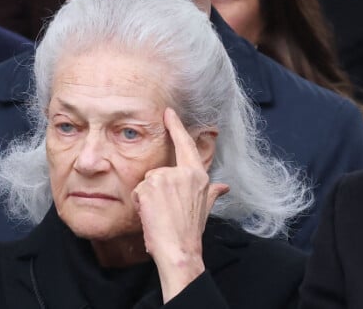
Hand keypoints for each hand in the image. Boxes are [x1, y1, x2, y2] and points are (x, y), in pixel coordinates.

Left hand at [132, 108, 227, 302]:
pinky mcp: (148, 186)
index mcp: (197, 175)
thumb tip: (224, 187)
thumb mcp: (205, 209)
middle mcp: (182, 173)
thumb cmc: (190, 231)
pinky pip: (137, 191)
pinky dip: (140, 203)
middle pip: (159, 170)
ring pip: (146, 181)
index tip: (168, 111)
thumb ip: (212, 193)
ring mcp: (164, 177)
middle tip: (166, 210)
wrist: (179, 251)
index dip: (176, 126)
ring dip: (148, 197)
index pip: (185, 144)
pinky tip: (151, 215)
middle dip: (157, 189)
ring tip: (160, 214)